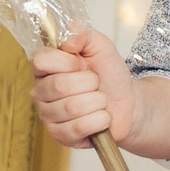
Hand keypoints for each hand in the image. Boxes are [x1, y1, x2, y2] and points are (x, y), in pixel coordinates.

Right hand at [30, 28, 140, 148]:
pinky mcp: (60, 136)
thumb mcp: (101, 47)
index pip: (41, 60)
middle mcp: (41, 91)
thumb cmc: (110, 76)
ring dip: (97, 102)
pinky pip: (79, 127)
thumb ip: (83, 34)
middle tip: (96, 84)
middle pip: (59, 85)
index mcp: (45, 67)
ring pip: (72, 107)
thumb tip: (68, 37)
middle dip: (90, 83)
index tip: (82, 64)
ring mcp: (48, 116)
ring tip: (100, 101)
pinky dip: (100, 120)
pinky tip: (101, 117)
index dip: (67, 62)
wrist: (128, 104)